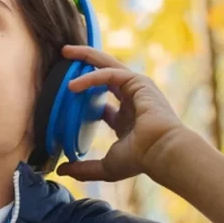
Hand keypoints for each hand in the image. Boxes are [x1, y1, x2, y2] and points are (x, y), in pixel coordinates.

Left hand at [54, 45, 188, 182]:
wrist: (161, 152)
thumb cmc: (140, 159)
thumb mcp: (106, 166)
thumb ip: (83, 168)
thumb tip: (61, 170)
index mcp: (126, 119)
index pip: (103, 102)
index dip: (85, 95)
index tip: (65, 93)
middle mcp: (132, 100)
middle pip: (104, 74)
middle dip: (85, 63)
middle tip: (64, 55)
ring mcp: (137, 88)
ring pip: (108, 64)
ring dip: (87, 56)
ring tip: (66, 52)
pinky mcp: (138, 82)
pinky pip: (110, 73)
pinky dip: (91, 76)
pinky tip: (73, 85)